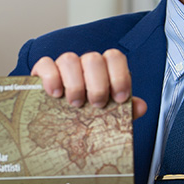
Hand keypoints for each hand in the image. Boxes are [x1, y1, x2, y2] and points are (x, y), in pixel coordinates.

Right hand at [30, 49, 146, 118]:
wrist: (60, 126)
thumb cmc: (88, 115)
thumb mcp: (108, 115)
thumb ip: (126, 110)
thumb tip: (141, 107)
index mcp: (103, 70)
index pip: (114, 58)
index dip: (119, 76)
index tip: (119, 97)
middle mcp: (83, 64)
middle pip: (93, 59)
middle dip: (97, 84)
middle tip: (96, 103)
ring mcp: (63, 66)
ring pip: (69, 59)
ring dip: (75, 84)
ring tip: (75, 103)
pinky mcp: (43, 71)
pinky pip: (45, 64)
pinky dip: (51, 78)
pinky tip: (55, 94)